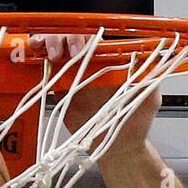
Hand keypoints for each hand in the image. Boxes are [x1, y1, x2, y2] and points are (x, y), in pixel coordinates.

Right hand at [28, 33, 160, 161]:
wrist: (119, 150)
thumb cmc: (136, 123)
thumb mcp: (150, 99)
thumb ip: (151, 80)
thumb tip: (152, 60)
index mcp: (111, 61)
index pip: (95, 39)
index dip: (86, 37)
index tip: (84, 48)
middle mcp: (91, 65)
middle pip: (72, 40)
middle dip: (65, 39)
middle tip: (64, 53)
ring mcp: (74, 76)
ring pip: (57, 50)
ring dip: (49, 44)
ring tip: (51, 54)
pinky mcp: (60, 92)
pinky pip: (48, 72)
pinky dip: (39, 61)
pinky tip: (35, 56)